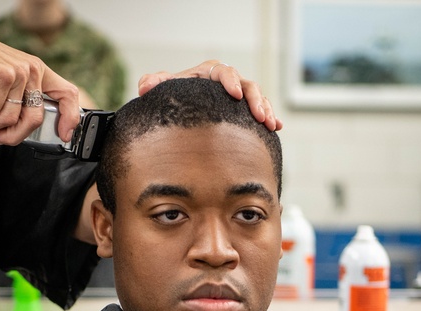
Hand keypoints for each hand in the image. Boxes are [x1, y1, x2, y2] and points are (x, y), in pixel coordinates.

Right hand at [0, 18, 80, 144]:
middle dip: (13, 136)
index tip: (64, 135)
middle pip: (35, 118)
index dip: (70, 117)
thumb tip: (19, 131)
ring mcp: (19, 72)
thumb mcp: (5, 81)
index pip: (67, 94)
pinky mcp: (3, 76)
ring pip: (11, 118)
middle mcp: (32, 70)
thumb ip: (17, 101)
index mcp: (38, 71)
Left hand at [137, 60, 281, 131]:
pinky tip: (276, 128)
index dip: (230, 82)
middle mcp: (227, 82)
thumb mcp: (165, 91)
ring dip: (265, 110)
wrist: (181, 111)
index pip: (224, 72)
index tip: (235, 96)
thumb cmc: (174, 97)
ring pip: (258, 98)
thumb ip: (155, 84)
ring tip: (269, 124)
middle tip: (259, 115)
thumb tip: (144, 87)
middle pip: (247, 85)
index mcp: (210, 73)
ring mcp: (239, 96)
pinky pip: (262, 110)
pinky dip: (270, 117)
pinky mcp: (245, 110)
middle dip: (255, 100)